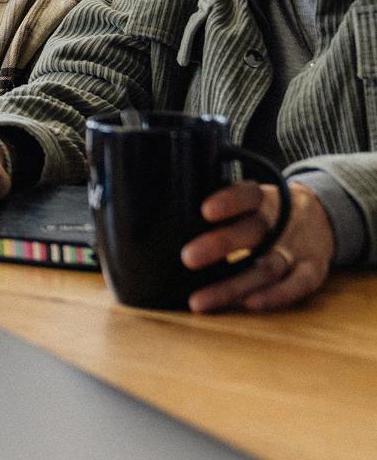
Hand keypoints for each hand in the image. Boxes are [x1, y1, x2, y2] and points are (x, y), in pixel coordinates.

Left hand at [182, 182, 333, 312]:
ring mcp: (297, 249)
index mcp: (263, 200)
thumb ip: (225, 209)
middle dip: (220, 245)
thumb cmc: (268, 211)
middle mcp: (280, 224)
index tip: (205, 211)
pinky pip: (296, 285)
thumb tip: (178, 219)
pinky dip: (275, 296)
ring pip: (266, 268)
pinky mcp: (312, 271)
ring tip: (200, 300)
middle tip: (188, 257)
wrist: (321, 217)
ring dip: (233, 286)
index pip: (247, 195)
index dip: (229, 201)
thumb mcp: (251, 200)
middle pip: (252, 233)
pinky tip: (248, 304)